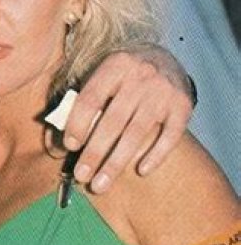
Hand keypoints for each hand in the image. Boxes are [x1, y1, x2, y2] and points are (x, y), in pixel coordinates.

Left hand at [64, 49, 193, 192]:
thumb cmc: (125, 77)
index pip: (90, 98)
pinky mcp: (183, 106)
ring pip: (136, 133)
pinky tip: (141, 171)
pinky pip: (169, 136)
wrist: (166, 59)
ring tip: (100, 184)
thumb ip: (83, 102)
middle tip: (81, 176)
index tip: (69, 146)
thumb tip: (61, 139)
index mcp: (114, 66)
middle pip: (113, 121)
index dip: (77, 124)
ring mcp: (164, 91)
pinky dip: (155, 155)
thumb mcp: (104, 76)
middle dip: (94, 152)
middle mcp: (140, 76)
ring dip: (116, 163)